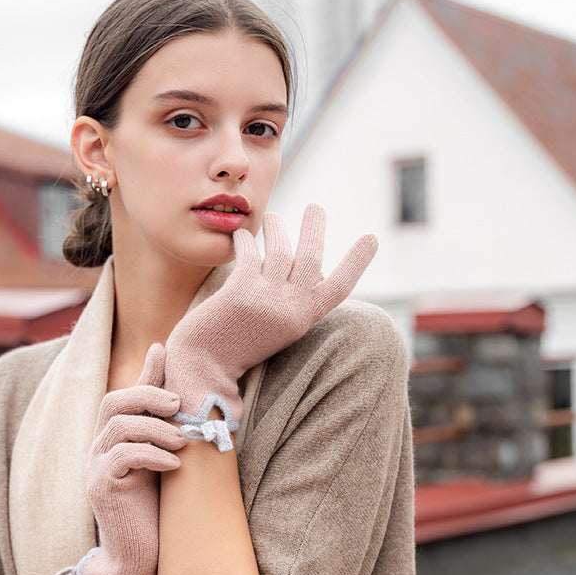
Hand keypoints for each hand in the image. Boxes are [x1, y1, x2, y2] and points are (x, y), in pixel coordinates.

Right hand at [79, 343, 184, 574]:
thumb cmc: (158, 511)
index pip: (123, 396)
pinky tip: (174, 465)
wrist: (142, 558)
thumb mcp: (165, 463)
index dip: (143, 374)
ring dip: (155, 428)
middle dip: (146, 396)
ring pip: (118, 426)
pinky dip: (151, 454)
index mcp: (114, 440)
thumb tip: (186, 402)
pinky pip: (121, 456)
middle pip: (113, 402)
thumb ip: (168, 434)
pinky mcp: (100, 486)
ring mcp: (95, 466)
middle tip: (177, 404)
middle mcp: (99, 448)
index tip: (163, 349)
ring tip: (182, 441)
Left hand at [164, 204, 376, 424]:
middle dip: (315, 228)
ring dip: (276, 228)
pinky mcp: (241, 291)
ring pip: (280, 250)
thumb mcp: (273, 330)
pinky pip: (249, 252)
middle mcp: (290, 310)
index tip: (372, 238)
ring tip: (271, 218)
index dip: (357, 262)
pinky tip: (241, 236)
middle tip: (315, 206)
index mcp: (302, 321)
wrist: (203, 368)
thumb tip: (300, 264)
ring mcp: (266, 299)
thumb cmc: (235, 348)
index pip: (339, 288)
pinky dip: (245, 240)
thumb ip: (289, 302)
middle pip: (311, 257)